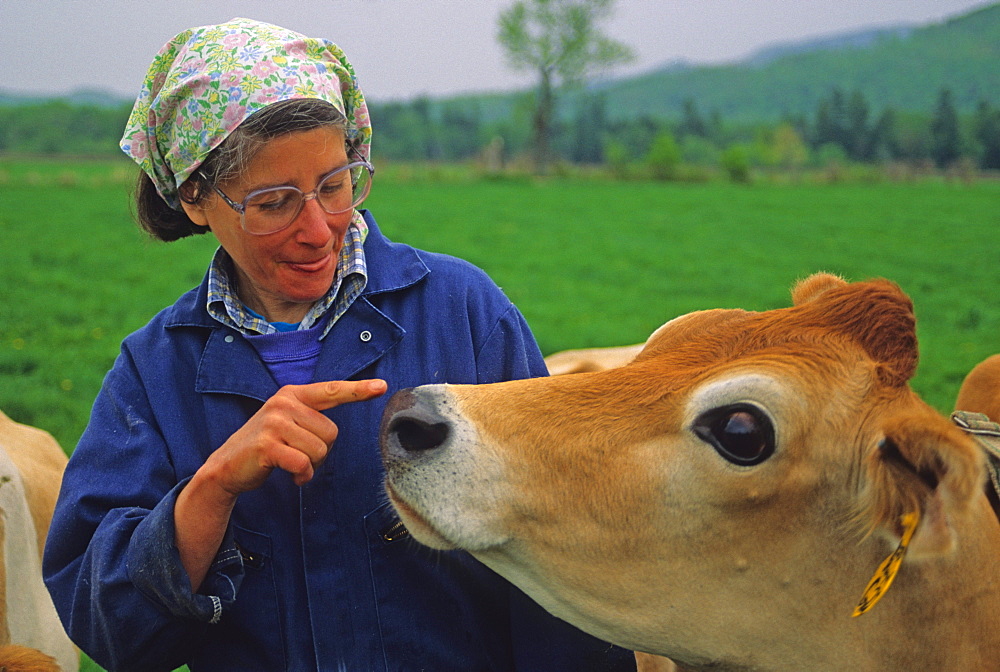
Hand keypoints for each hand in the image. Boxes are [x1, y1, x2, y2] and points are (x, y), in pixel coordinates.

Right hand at [203, 379, 386, 494]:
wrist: (226, 467)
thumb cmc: (265, 445)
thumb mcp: (287, 423)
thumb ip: (311, 417)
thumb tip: (337, 425)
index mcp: (293, 394)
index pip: (332, 390)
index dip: (358, 390)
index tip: (381, 387)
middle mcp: (284, 403)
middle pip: (331, 433)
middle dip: (320, 451)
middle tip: (297, 453)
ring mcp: (274, 423)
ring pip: (320, 450)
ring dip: (310, 465)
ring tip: (290, 462)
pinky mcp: (267, 445)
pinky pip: (303, 464)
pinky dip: (302, 476)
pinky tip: (290, 475)